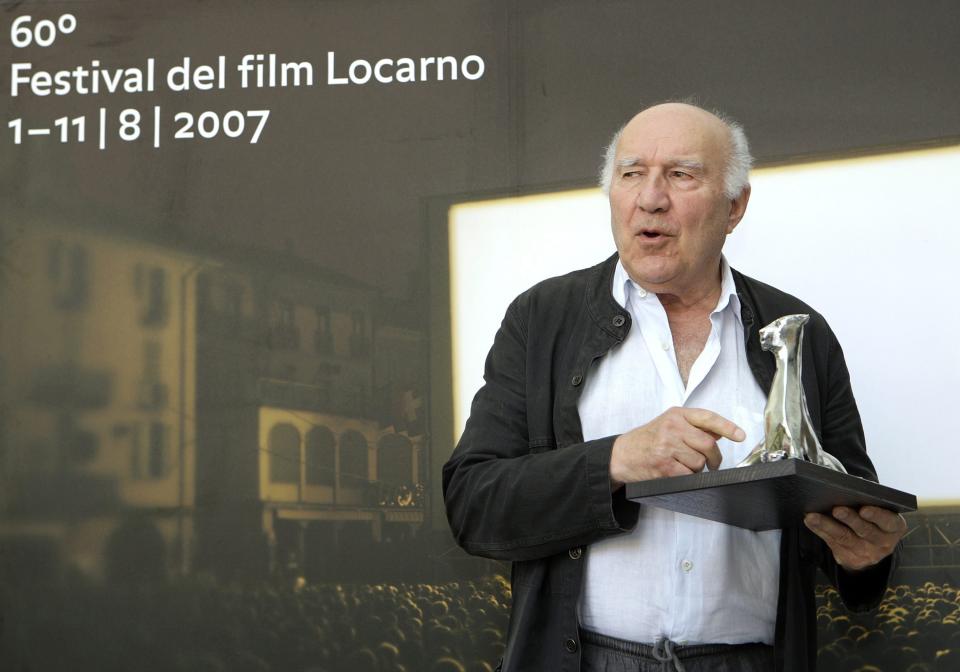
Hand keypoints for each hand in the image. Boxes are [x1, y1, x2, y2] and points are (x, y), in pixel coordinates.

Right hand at [609, 407, 745, 487]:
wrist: (622, 455)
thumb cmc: (648, 439)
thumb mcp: (669, 424)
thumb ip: (694, 426)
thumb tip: (721, 432)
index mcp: (677, 415)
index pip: (708, 418)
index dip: (727, 427)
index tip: (740, 436)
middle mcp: (672, 427)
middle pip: (708, 444)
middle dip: (714, 458)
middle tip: (713, 464)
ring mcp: (667, 446)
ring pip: (699, 462)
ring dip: (697, 469)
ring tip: (683, 465)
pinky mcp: (663, 465)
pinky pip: (688, 475)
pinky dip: (687, 477)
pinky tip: (677, 472)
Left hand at [804, 506, 906, 571]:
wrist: (870, 547)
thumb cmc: (872, 520)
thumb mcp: (878, 511)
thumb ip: (870, 499)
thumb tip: (857, 483)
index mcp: (894, 528)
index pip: (888, 522)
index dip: (877, 515)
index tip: (864, 509)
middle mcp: (883, 543)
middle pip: (865, 531)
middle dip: (850, 519)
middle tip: (837, 509)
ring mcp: (867, 554)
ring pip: (845, 538)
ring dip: (827, 525)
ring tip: (813, 516)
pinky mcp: (851, 560)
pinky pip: (833, 543)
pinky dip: (820, 531)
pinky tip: (811, 522)